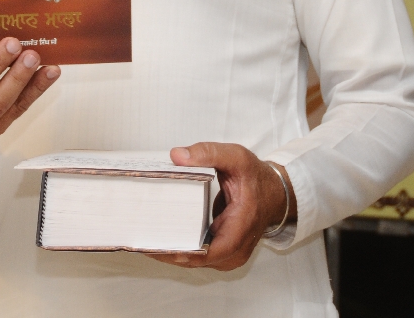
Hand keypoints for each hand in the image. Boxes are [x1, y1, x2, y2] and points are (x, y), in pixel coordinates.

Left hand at [146, 142, 294, 271]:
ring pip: (196, 261)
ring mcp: (230, 254)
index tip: (155, 245)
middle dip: (168, 253)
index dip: (180, 253)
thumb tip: (177, 156)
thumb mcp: (236, 157)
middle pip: (197, 260)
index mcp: (241, 226)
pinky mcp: (223, 253)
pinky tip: (161, 239)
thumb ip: (208, 152)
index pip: (208, 252)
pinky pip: (199, 256)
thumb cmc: (255, 177)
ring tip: (144, 239)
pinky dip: (181, 250)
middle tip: (139, 240)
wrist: (274, 193)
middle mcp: (236, 248)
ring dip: (171, 253)